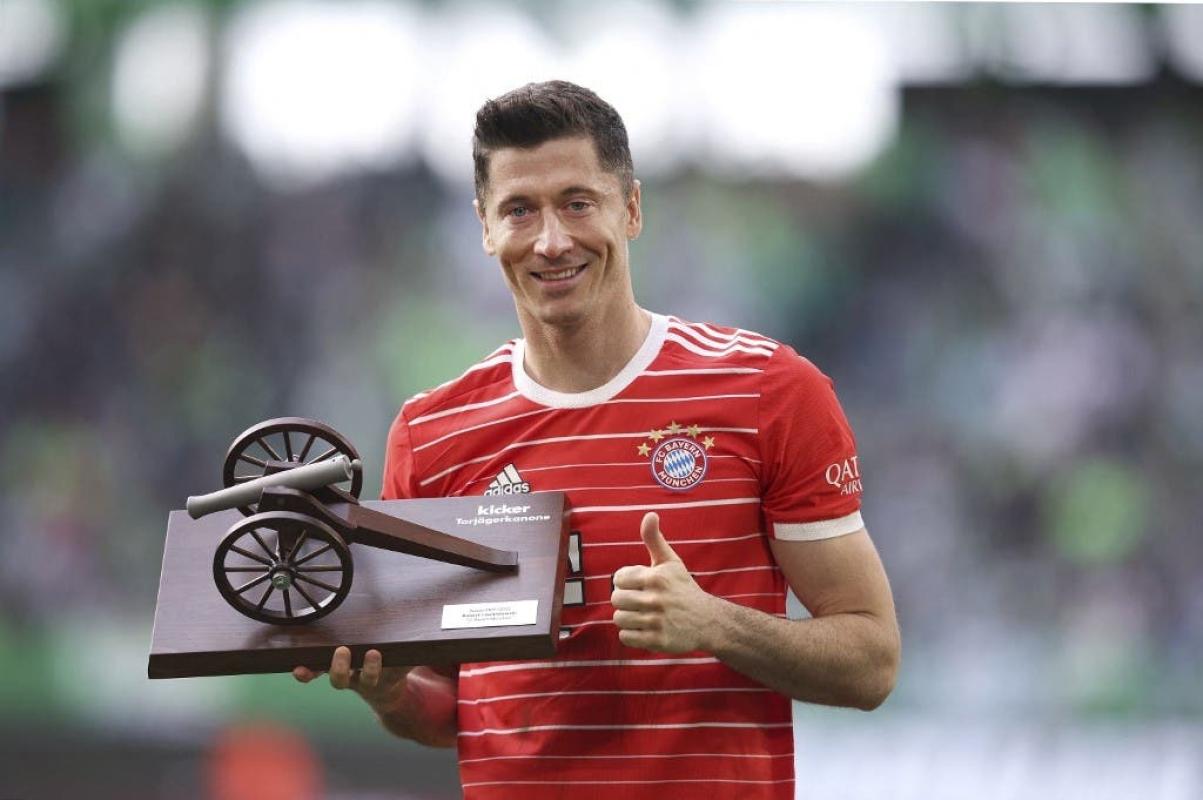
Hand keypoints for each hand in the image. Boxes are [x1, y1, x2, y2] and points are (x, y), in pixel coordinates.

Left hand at [294, 648, 457, 745]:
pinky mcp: (337, 671)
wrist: (390, 696)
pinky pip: (318, 674)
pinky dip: (307, 671)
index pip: (383, 673)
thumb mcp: (425, 661)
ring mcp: (351, 678)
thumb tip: (478, 639)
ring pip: (336, 680)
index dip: (378, 666)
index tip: (377, 654)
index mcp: (389, 677)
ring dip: (332, 668)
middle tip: (354, 652)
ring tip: (334, 653)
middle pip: (355, 679)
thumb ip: (446, 656)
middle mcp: (367, 679)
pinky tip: (296, 668)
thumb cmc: (407, 670)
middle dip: (354, 667)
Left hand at [611, 512, 718, 653]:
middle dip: (625, 600)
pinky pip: (626, 637)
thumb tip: (650, 514)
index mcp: (656, 577)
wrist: (707, 620)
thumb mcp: (670, 562)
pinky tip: (644, 628)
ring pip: (619, 618)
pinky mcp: (657, 641)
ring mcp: (656, 621)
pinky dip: (631, 635)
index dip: (626, 581)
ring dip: (627, 617)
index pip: (618, 578)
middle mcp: (656, 599)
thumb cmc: (683, 588)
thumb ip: (654, 539)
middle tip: (639, 601)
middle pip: (616, 599)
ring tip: (641, 615)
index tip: (639, 585)